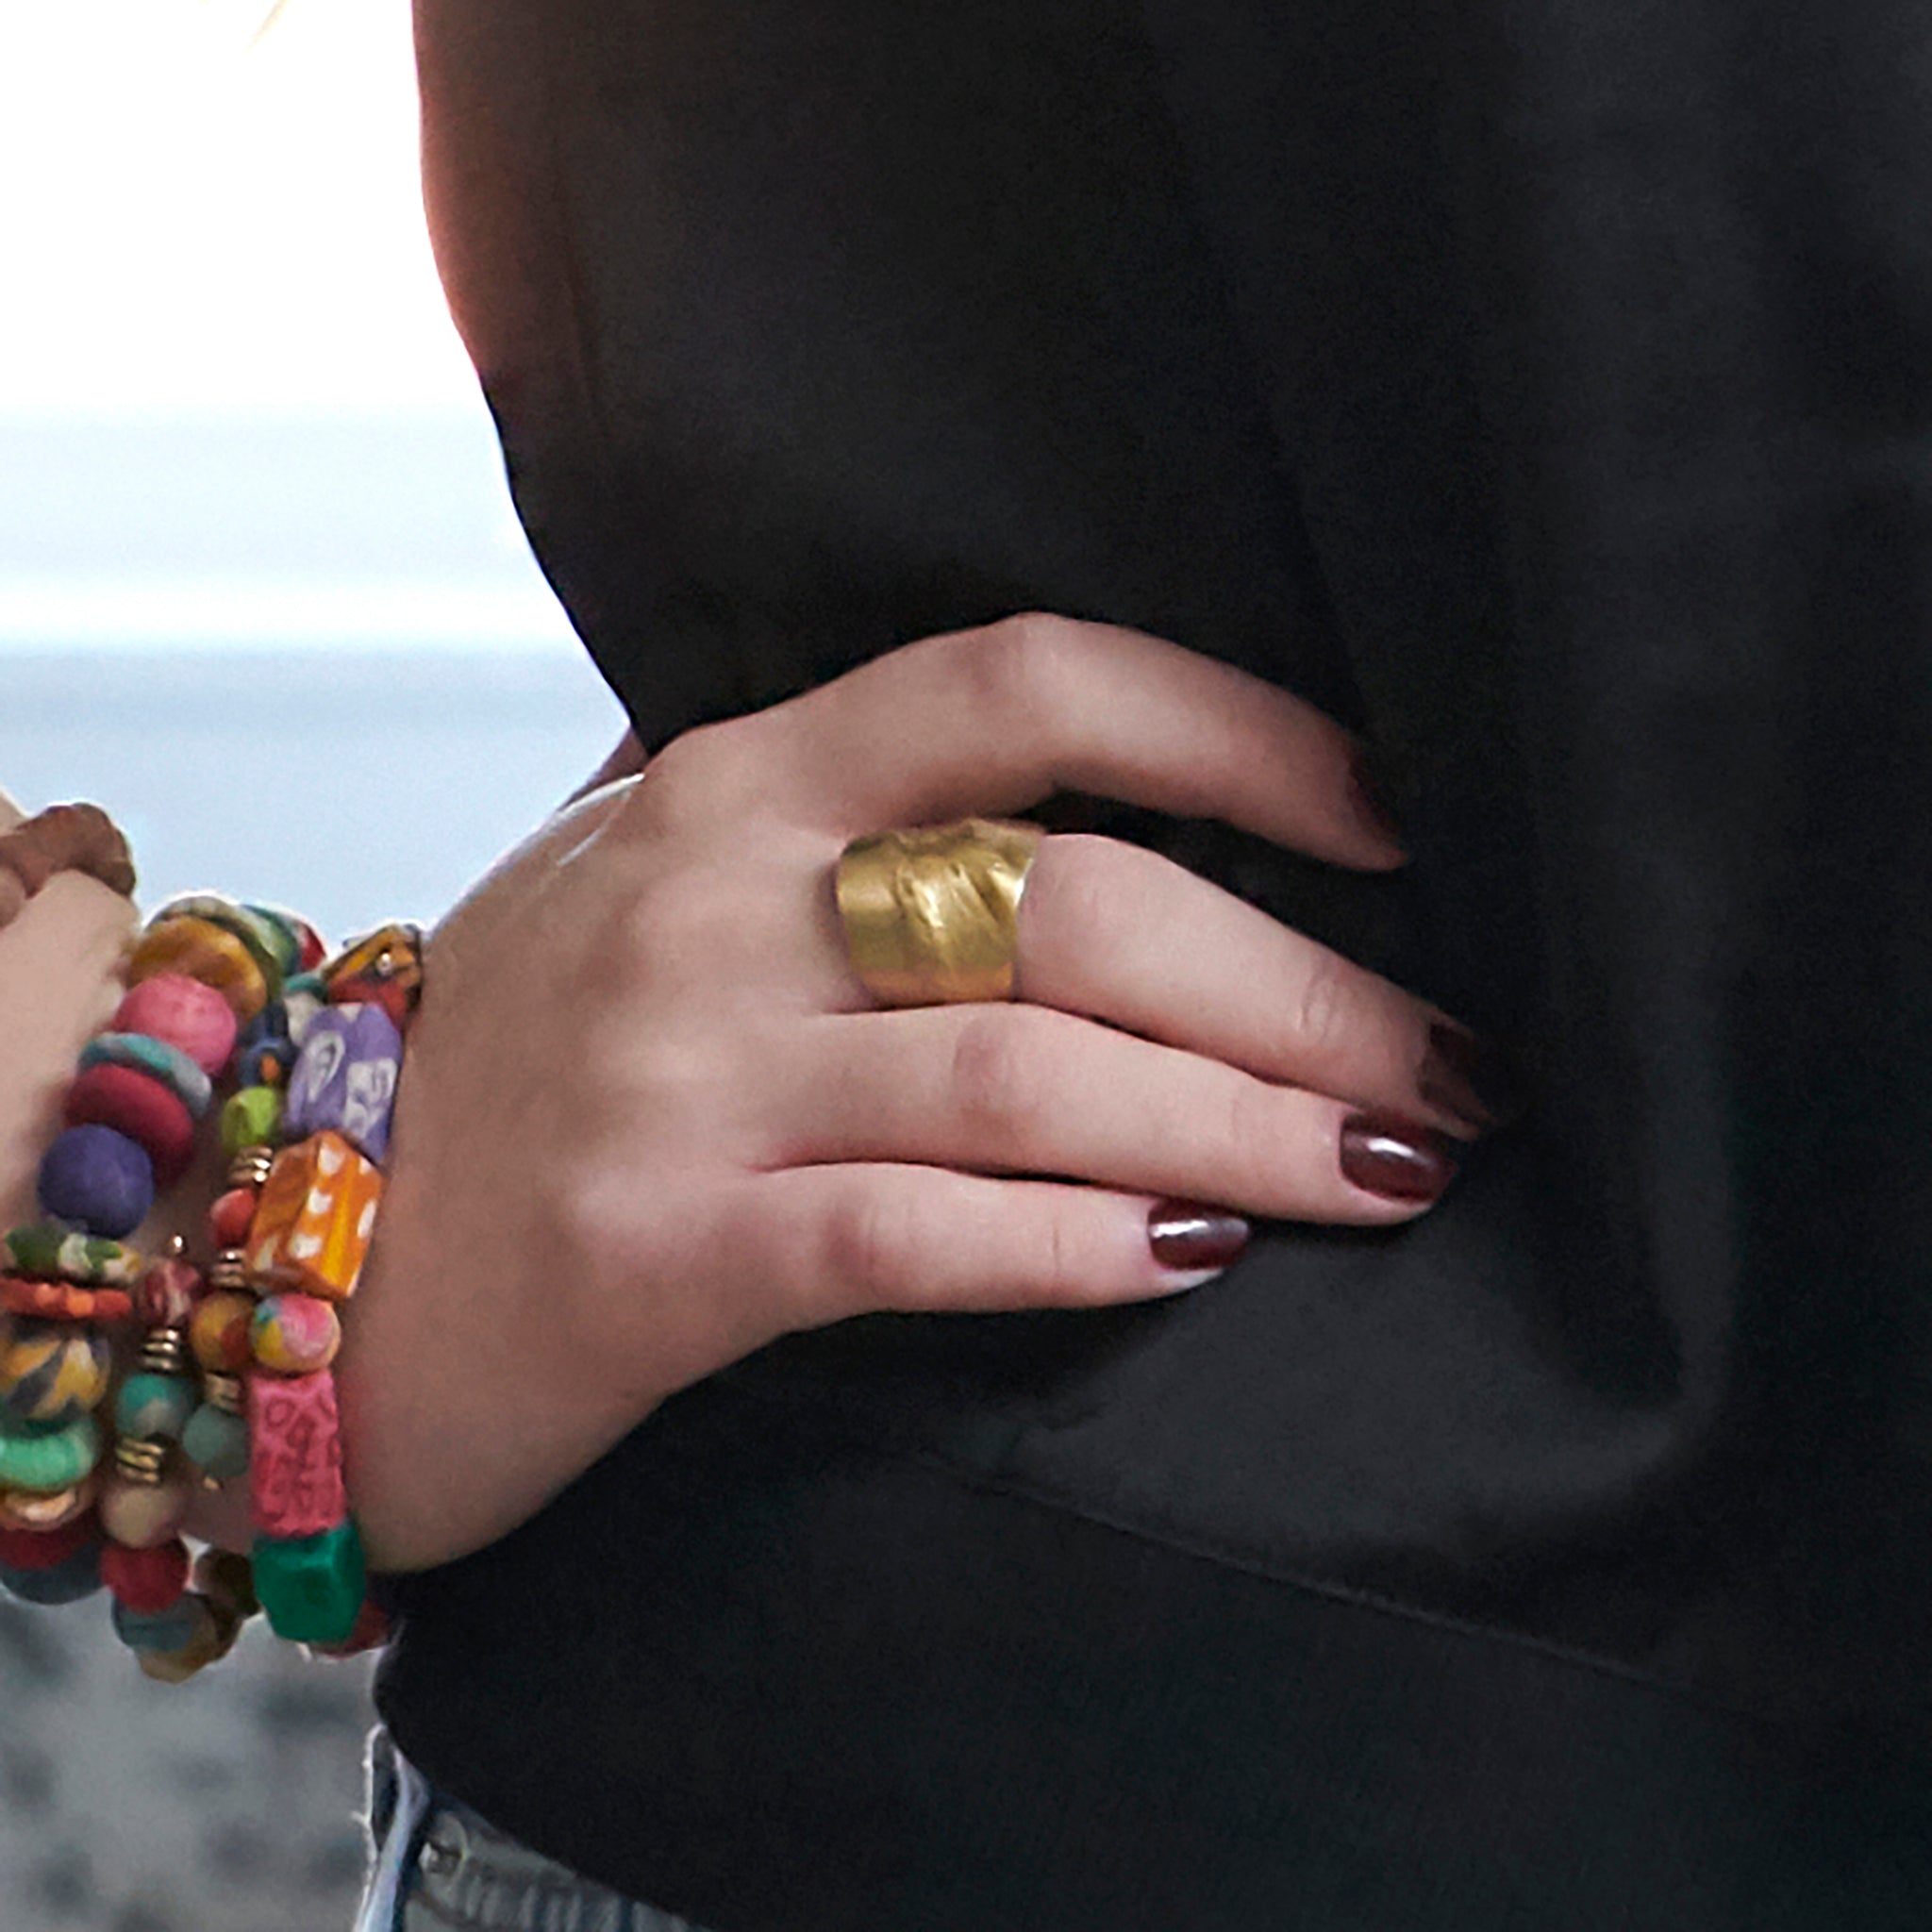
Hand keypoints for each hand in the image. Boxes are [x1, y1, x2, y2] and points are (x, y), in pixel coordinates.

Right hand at [337, 614, 1498, 1569]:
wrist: (287, 1262)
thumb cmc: (506, 1063)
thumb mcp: (628, 876)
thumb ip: (805, 806)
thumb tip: (1036, 759)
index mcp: (732, 784)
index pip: (1018, 684)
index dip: (1227, 729)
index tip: (1379, 812)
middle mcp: (712, 904)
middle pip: (1073, 906)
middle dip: (1301, 989)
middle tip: (1447, 1069)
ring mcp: (678, 1079)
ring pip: (1028, 1078)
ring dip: (1246, 1129)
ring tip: (1388, 1170)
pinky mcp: (657, 1256)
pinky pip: (913, 1236)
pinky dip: (1077, 1249)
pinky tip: (1194, 1260)